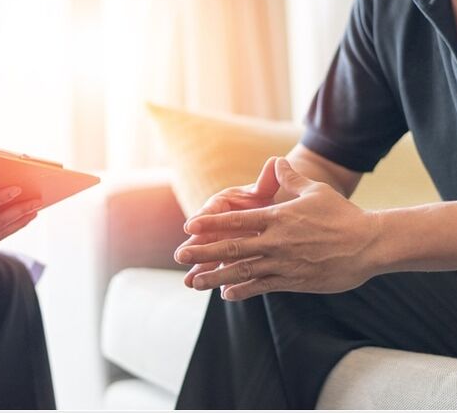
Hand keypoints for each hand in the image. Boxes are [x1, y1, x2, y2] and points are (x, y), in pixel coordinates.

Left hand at [175, 158, 381, 299]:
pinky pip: (262, 287)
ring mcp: (283, 264)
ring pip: (242, 271)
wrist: (368, 245)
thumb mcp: (315, 191)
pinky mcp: (294, 281)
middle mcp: (276, 242)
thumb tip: (277, 161)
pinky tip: (226, 294)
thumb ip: (291, 178)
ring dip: (215, 277)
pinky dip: (243, 290)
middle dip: (202, 252)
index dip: (210, 224)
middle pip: (232, 248)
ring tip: (194, 282)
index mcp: (278, 218)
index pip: (236, 221)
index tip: (189, 227)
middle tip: (179, 255)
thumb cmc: (342, 215)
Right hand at [176, 157, 280, 287]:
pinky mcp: (228, 258)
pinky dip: (220, 280)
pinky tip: (219, 293)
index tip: (191, 226)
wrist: (270, 214)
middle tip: (181, 256)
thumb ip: (267, 180)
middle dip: (194, 248)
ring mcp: (222, 242)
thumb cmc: (263, 198)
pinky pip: (223, 270)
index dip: (202, 218)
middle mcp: (218, 224)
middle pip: (205, 237)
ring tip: (189, 283)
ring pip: (210, 257)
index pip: (211, 211)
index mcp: (223, 204)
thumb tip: (275, 162)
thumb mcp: (264, 190)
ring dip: (200, 269)